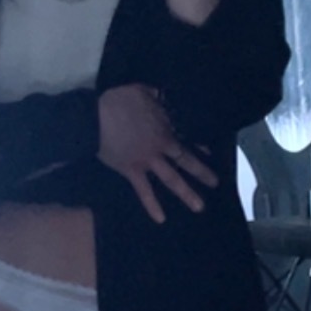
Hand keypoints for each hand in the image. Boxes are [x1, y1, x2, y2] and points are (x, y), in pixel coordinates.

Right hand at [97, 83, 217, 224]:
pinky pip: (144, 191)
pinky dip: (152, 205)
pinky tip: (161, 219)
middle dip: (202, 172)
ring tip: (200, 207)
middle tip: (215, 183)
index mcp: (165, 127)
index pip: (187, 138)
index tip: (210, 153)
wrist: (95, 117)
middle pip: (185, 161)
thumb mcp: (142, 91)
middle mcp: (161, 147)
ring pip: (172, 179)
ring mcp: (148, 161)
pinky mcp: (132, 171)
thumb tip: (163, 95)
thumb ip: (156, 96)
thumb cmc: (118, 102)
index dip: (199, 146)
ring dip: (187, 193)